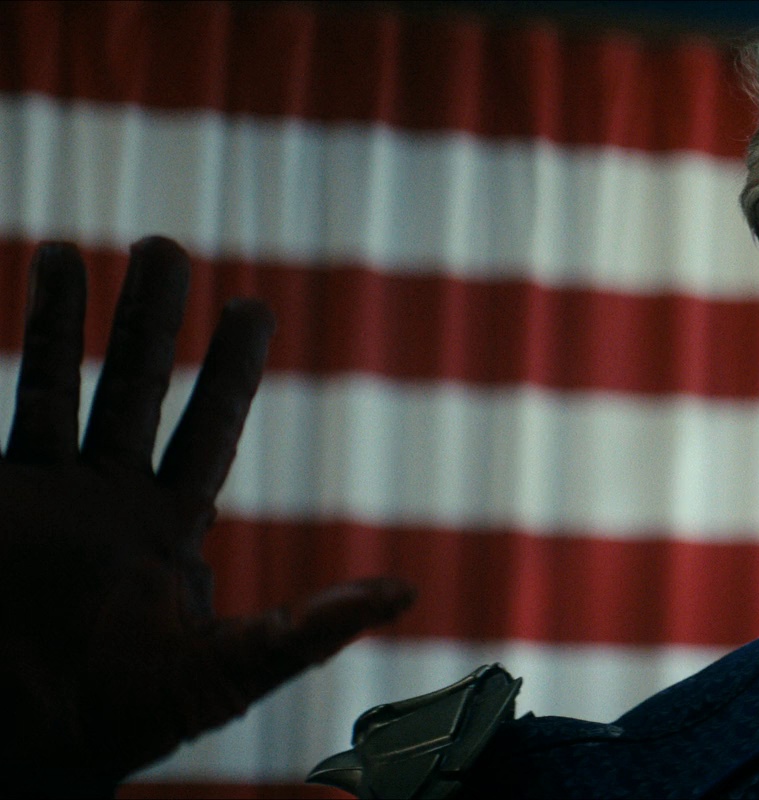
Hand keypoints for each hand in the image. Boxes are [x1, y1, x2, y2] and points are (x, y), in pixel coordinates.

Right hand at [0, 239, 414, 789]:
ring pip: (50, 388)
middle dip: (147, 319)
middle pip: (130, 386)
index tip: (251, 305)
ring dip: (59, 322)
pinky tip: (12, 296)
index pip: (205, 427)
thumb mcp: (232, 671)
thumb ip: (310, 629)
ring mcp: (36, 498)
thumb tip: (404, 592)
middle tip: (166, 248)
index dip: (227, 369)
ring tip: (71, 251)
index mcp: (166, 525)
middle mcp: (103, 499)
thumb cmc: (129, 717)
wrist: (27, 747)